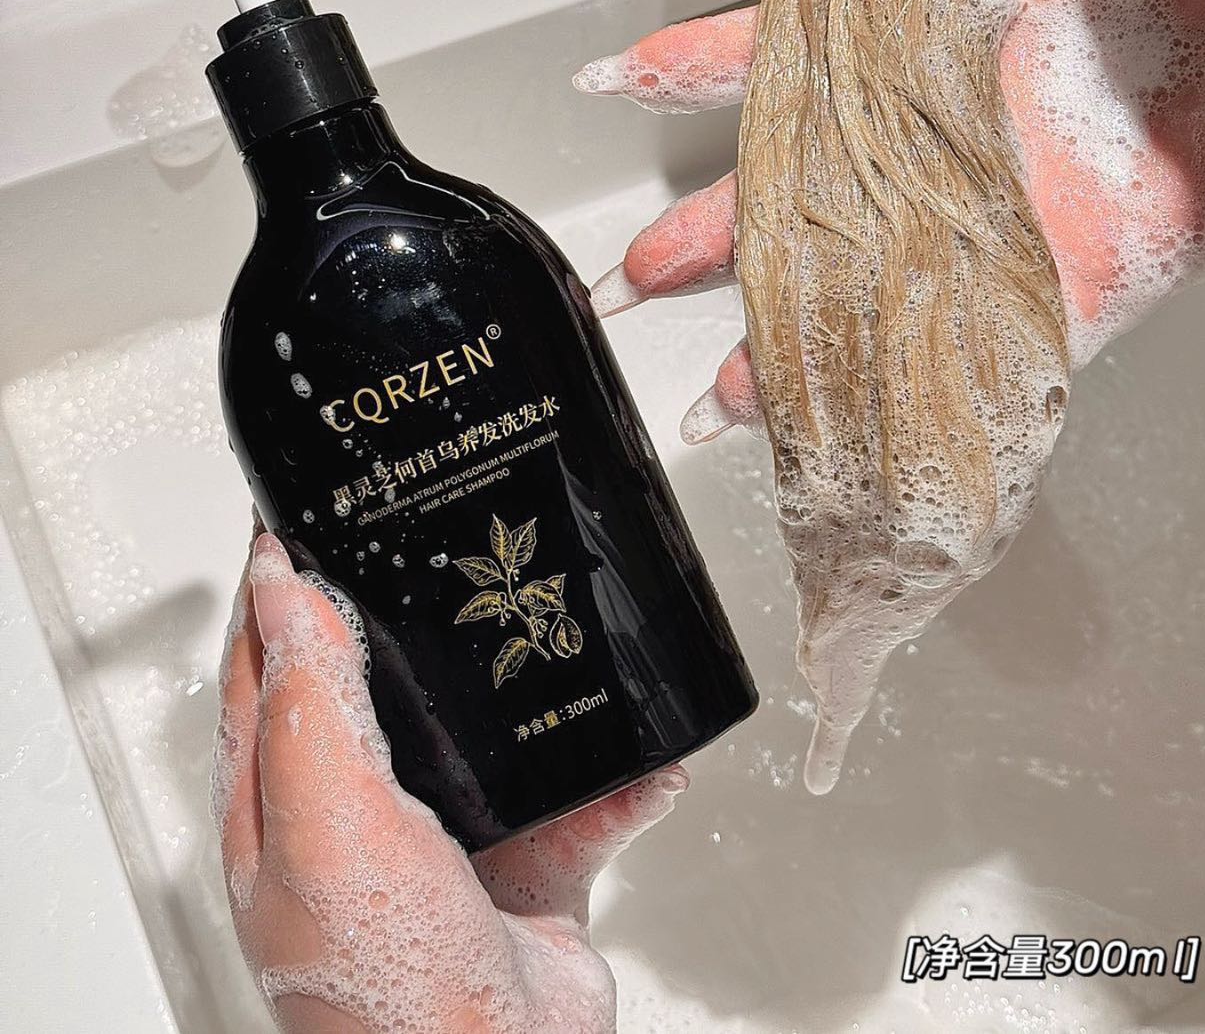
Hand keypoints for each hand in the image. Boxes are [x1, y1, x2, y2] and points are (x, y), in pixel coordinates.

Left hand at [215, 531, 684, 1033]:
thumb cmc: (385, 991)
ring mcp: (444, 843)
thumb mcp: (330, 824)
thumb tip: (284, 591)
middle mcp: (356, 819)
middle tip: (446, 542)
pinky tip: (648, 760)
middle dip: (411, 611)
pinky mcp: (524, 870)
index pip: (266, 663)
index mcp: (281, 806)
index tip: (309, 510)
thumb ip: (309, 705)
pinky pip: (578, 803)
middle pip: (374, 682)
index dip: (280, 582)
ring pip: (486, 734)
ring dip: (531, 693)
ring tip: (561, 627)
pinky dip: (617, 781)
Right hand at [575, 0, 1204, 432]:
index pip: (789, 46)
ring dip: (786, 331)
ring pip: (856, 277)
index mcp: (933, 26)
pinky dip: (897, 395)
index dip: (700, 62)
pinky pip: (956, 350)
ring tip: (725, 388)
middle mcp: (942, 127)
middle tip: (637, 269)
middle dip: (712, 229)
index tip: (627, 76)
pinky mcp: (1050, 283)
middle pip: (798, 186)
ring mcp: (985, 210)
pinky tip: (842, 430)